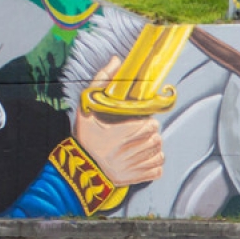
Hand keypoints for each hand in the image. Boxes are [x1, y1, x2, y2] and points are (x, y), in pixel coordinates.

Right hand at [73, 56, 165, 185]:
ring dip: (153, 148)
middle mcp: (128, 152)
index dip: (148, 122)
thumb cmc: (85, 137)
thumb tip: (116, 59)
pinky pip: (158, 171)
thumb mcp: (87, 109)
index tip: (139, 122)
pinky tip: (142, 160)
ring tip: (141, 146)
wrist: (80, 170)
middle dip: (151, 134)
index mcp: (120, 134)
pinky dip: (154, 165)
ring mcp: (133, 168)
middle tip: (140, 134)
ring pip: (159, 154)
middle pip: (157, 138)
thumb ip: (101, 82)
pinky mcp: (135, 180)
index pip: (151, 125)